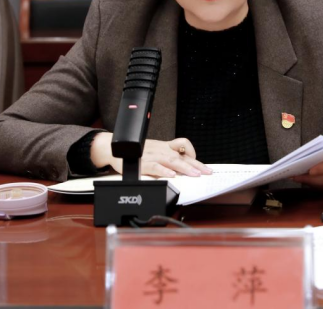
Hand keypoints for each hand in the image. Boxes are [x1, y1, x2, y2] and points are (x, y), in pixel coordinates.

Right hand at [90, 133, 212, 177]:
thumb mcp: (154, 150)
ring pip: (172, 161)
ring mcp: (152, 156)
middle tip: (207, 172)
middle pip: (182, 155)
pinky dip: (164, 171)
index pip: (184, 147)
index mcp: (164, 147)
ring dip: (185, 168)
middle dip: (196, 164)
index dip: (195, 155)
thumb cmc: (136, 151)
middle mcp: (161, 150)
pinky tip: (172, 176)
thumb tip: (181, 168)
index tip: (204, 166)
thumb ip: (166, 157)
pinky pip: (155, 167)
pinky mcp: (143, 162)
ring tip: (195, 174)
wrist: (114, 148)